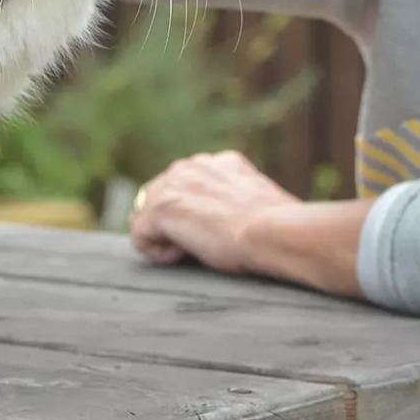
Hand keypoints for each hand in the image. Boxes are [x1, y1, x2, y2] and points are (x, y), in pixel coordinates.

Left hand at [128, 149, 300, 273]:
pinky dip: (158, 253)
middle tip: (204, 245)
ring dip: (165, 238)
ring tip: (194, 251)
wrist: (275, 232)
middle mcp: (194, 166)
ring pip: (145, 216)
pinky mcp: (161, 207)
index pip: (188, 185)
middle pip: (159, 197)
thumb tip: (238, 222)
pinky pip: (140, 236)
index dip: (194, 215)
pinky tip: (183, 255)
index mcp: (222, 163)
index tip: (215, 235)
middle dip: (173, 225)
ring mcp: (174, 184)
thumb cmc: (279, 229)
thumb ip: (241, 203)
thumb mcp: (261, 206)